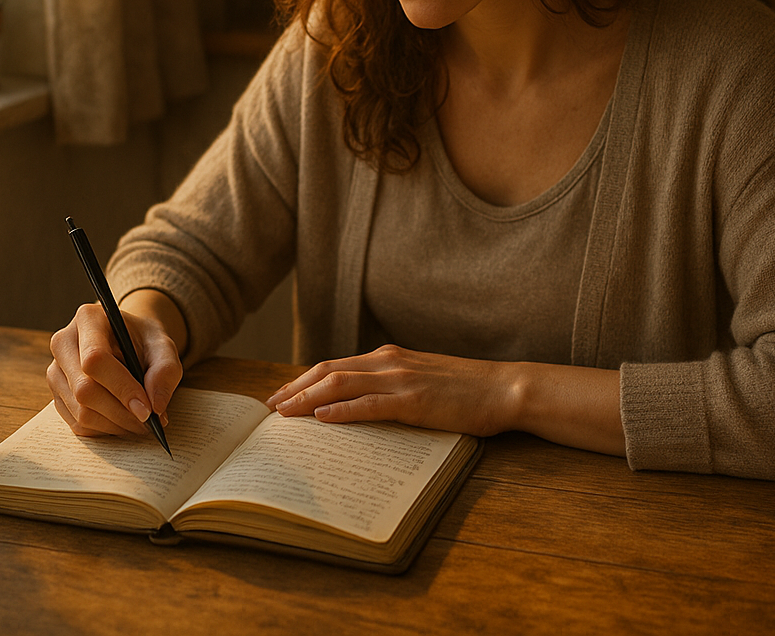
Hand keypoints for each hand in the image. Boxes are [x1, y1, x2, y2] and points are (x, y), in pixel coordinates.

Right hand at [47, 290, 184, 436]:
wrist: (128, 342)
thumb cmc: (144, 342)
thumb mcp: (164, 347)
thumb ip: (165, 371)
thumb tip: (155, 406)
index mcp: (88, 319)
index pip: (95, 359)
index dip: (121, 388)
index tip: (147, 410)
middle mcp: (64, 343)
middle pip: (84, 389)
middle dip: (121, 413)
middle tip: (150, 422)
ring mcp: (56, 371)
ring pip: (80, 411)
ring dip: (115, 425)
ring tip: (141, 423)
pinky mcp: (57, 394)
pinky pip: (77, 423)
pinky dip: (105, 429)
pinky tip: (124, 422)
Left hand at [264, 344, 519, 436]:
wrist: (504, 388)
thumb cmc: (466, 390)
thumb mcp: (421, 381)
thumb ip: (390, 387)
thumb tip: (359, 404)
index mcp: (389, 357)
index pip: (335, 365)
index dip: (303, 380)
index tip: (281, 395)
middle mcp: (389, 362)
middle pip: (329, 371)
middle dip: (295, 388)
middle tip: (270, 408)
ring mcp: (402, 380)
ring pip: (342, 384)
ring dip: (308, 399)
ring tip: (284, 414)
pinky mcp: (415, 401)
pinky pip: (371, 404)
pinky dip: (343, 410)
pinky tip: (323, 418)